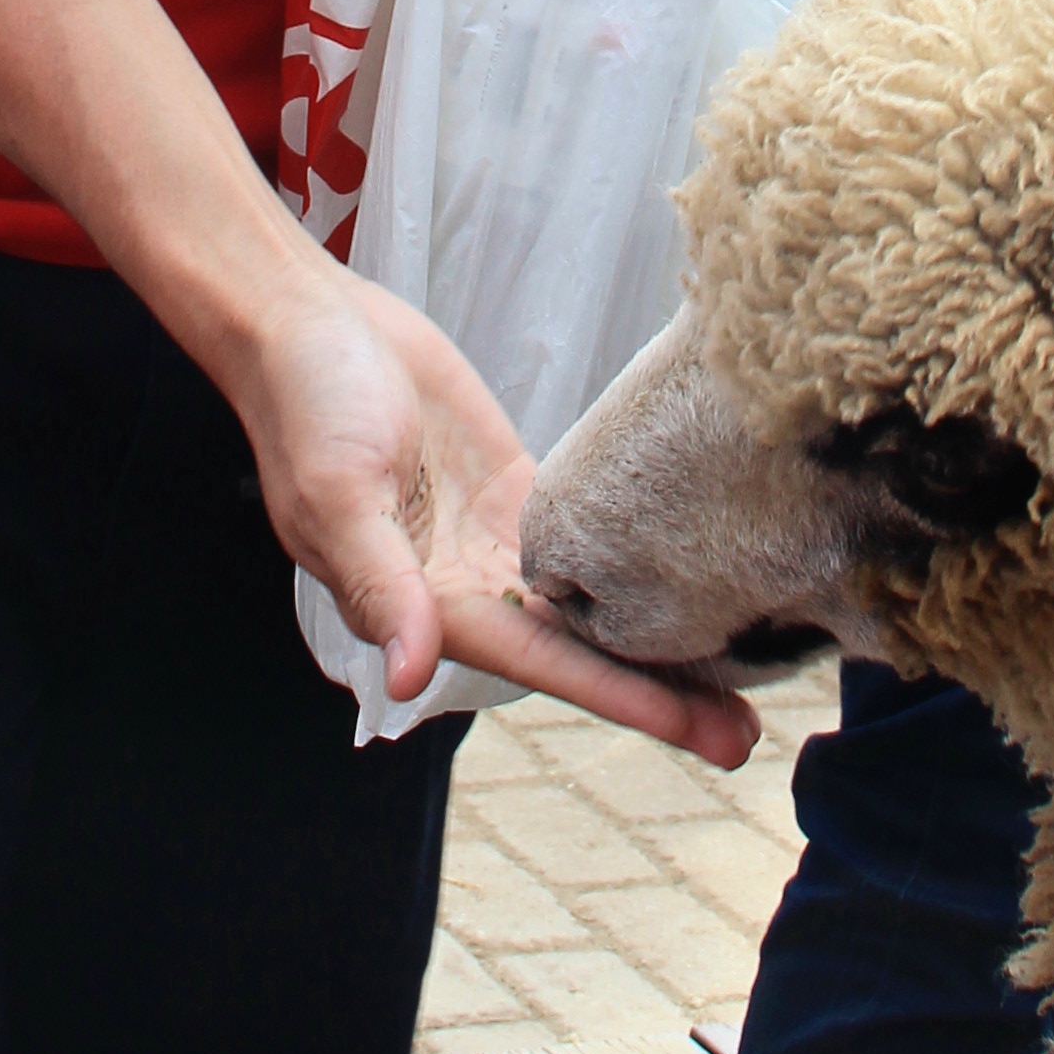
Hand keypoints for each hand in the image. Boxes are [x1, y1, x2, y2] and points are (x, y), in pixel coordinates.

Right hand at [231, 259, 754, 765]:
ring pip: (594, 600)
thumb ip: (379, 585)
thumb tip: (404, 675)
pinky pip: (583, 532)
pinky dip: (634, 555)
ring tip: (738, 663)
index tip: (703, 729)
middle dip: (661, 691)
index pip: (548, 666)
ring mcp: (493, 536)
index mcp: (428, 603)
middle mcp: (467, 584)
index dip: (629, 699)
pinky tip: (690, 570)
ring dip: (658, 633)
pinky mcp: (512, 484)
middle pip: (583, 650)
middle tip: (748, 734)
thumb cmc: (307, 404)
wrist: (304, 319)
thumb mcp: (339, 494)